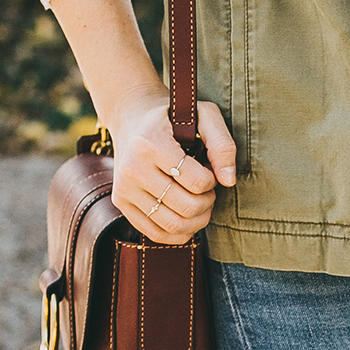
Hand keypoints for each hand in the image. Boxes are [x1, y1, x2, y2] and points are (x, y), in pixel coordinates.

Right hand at [109, 95, 237, 244]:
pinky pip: (155, 234)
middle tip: (208, 189)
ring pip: (173, 225)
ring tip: (199, 202)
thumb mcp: (204, 115)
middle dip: (207, 203)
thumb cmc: (174, 117)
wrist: (132, 118)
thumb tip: (229, 181)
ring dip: (197, 220)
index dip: (213, 180)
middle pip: (186, 208)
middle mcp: (132, 169)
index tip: (208, 170)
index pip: (197, 182)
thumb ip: (222, 144)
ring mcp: (123, 188)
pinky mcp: (120, 202)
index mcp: (150, 144)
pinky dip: (178, 233)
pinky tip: (187, 218)